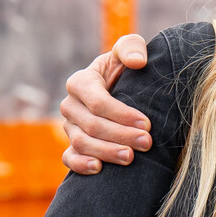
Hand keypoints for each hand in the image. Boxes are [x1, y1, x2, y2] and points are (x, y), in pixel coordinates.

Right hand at [60, 33, 152, 173]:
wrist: (124, 91)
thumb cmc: (127, 69)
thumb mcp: (130, 50)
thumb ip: (132, 47)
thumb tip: (137, 61)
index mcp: (81, 82)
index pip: (98, 102)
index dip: (121, 114)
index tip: (147, 124)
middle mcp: (71, 105)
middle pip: (91, 125)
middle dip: (120, 135)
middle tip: (146, 143)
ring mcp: (70, 127)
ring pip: (81, 143)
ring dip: (106, 152)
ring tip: (130, 158)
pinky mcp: (72, 146)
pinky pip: (69, 158)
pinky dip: (80, 165)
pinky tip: (99, 169)